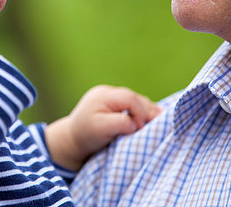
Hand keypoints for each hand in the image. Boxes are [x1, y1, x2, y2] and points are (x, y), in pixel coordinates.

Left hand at [45, 85, 161, 170]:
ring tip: (158, 123)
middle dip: (148, 111)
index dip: (140, 113)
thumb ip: (120, 123)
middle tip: (158, 126)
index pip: (130, 99)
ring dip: (148, 112)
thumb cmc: (86, 135)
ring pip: (138, 101)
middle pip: (136, 98)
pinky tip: (150, 121)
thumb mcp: (101, 129)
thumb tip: (136, 123)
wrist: (73, 139)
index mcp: (104, 95)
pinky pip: (134, 105)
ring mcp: (112, 97)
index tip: (139, 129)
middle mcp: (109, 92)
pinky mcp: (116, 104)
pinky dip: (142, 113)